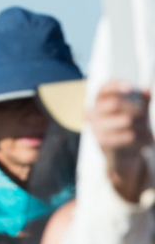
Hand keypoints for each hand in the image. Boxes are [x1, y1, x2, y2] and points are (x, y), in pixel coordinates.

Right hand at [88, 82, 152, 202]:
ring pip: (126, 120)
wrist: (123, 157)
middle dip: (137, 108)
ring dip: (143, 126)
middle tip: (144, 115)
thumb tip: (148, 90)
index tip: (130, 88)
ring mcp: (95, 128)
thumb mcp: (138, 113)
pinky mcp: (102, 142)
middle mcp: (93, 114)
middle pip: (116, 103)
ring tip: (149, 133)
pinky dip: (142, 139)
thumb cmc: (130, 130)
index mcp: (100, 103)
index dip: (116, 86)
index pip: (104, 89)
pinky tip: (147, 142)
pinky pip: (127, 136)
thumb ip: (143, 100)